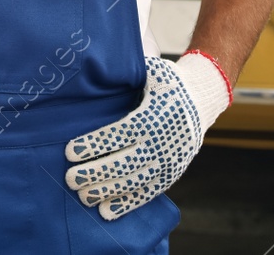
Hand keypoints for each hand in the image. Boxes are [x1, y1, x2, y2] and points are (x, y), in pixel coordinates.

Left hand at [64, 51, 231, 219]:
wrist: (203, 102)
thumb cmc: (170, 84)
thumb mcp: (155, 71)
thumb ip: (132, 69)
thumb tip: (103, 62)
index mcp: (154, 117)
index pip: (120, 134)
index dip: (95, 145)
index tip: (70, 151)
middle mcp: (162, 143)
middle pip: (124, 162)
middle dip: (95, 172)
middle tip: (70, 178)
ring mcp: (167, 162)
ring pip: (133, 182)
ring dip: (107, 191)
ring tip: (83, 196)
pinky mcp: (171, 175)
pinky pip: (147, 194)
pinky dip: (126, 204)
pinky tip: (105, 211)